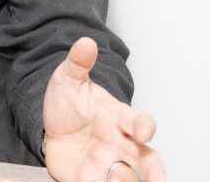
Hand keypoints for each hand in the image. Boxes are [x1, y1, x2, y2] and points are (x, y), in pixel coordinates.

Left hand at [41, 38, 165, 181]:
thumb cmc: (69, 104)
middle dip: (154, 171)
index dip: (144, 126)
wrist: (50, 128)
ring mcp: (107, 164)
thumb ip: (78, 63)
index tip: (145, 131)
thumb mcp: (68, 80)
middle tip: (158, 179)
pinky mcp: (91, 180)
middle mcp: (119, 144)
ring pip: (128, 178)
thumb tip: (85, 42)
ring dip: (126, 180)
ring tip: (115, 177)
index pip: (139, 121)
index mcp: (117, 118)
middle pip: (146, 159)